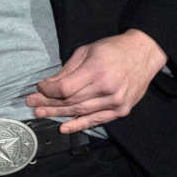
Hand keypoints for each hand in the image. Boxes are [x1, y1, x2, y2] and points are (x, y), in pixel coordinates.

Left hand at [25, 29, 167, 133]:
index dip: (48, 92)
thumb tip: (48, 85)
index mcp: (96, 69)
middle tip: (32, 105)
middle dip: (48, 104)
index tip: (39, 89)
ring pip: (80, 112)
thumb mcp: (87, 51)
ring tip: (42, 114)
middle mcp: (106, 88)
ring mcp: (115, 101)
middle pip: (70, 101)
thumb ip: (68, 70)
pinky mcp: (121, 110)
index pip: (65, 88)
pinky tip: (64, 127)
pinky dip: (79, 125)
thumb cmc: (114, 50)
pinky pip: (96, 120)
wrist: (143, 54)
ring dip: (58, 114)